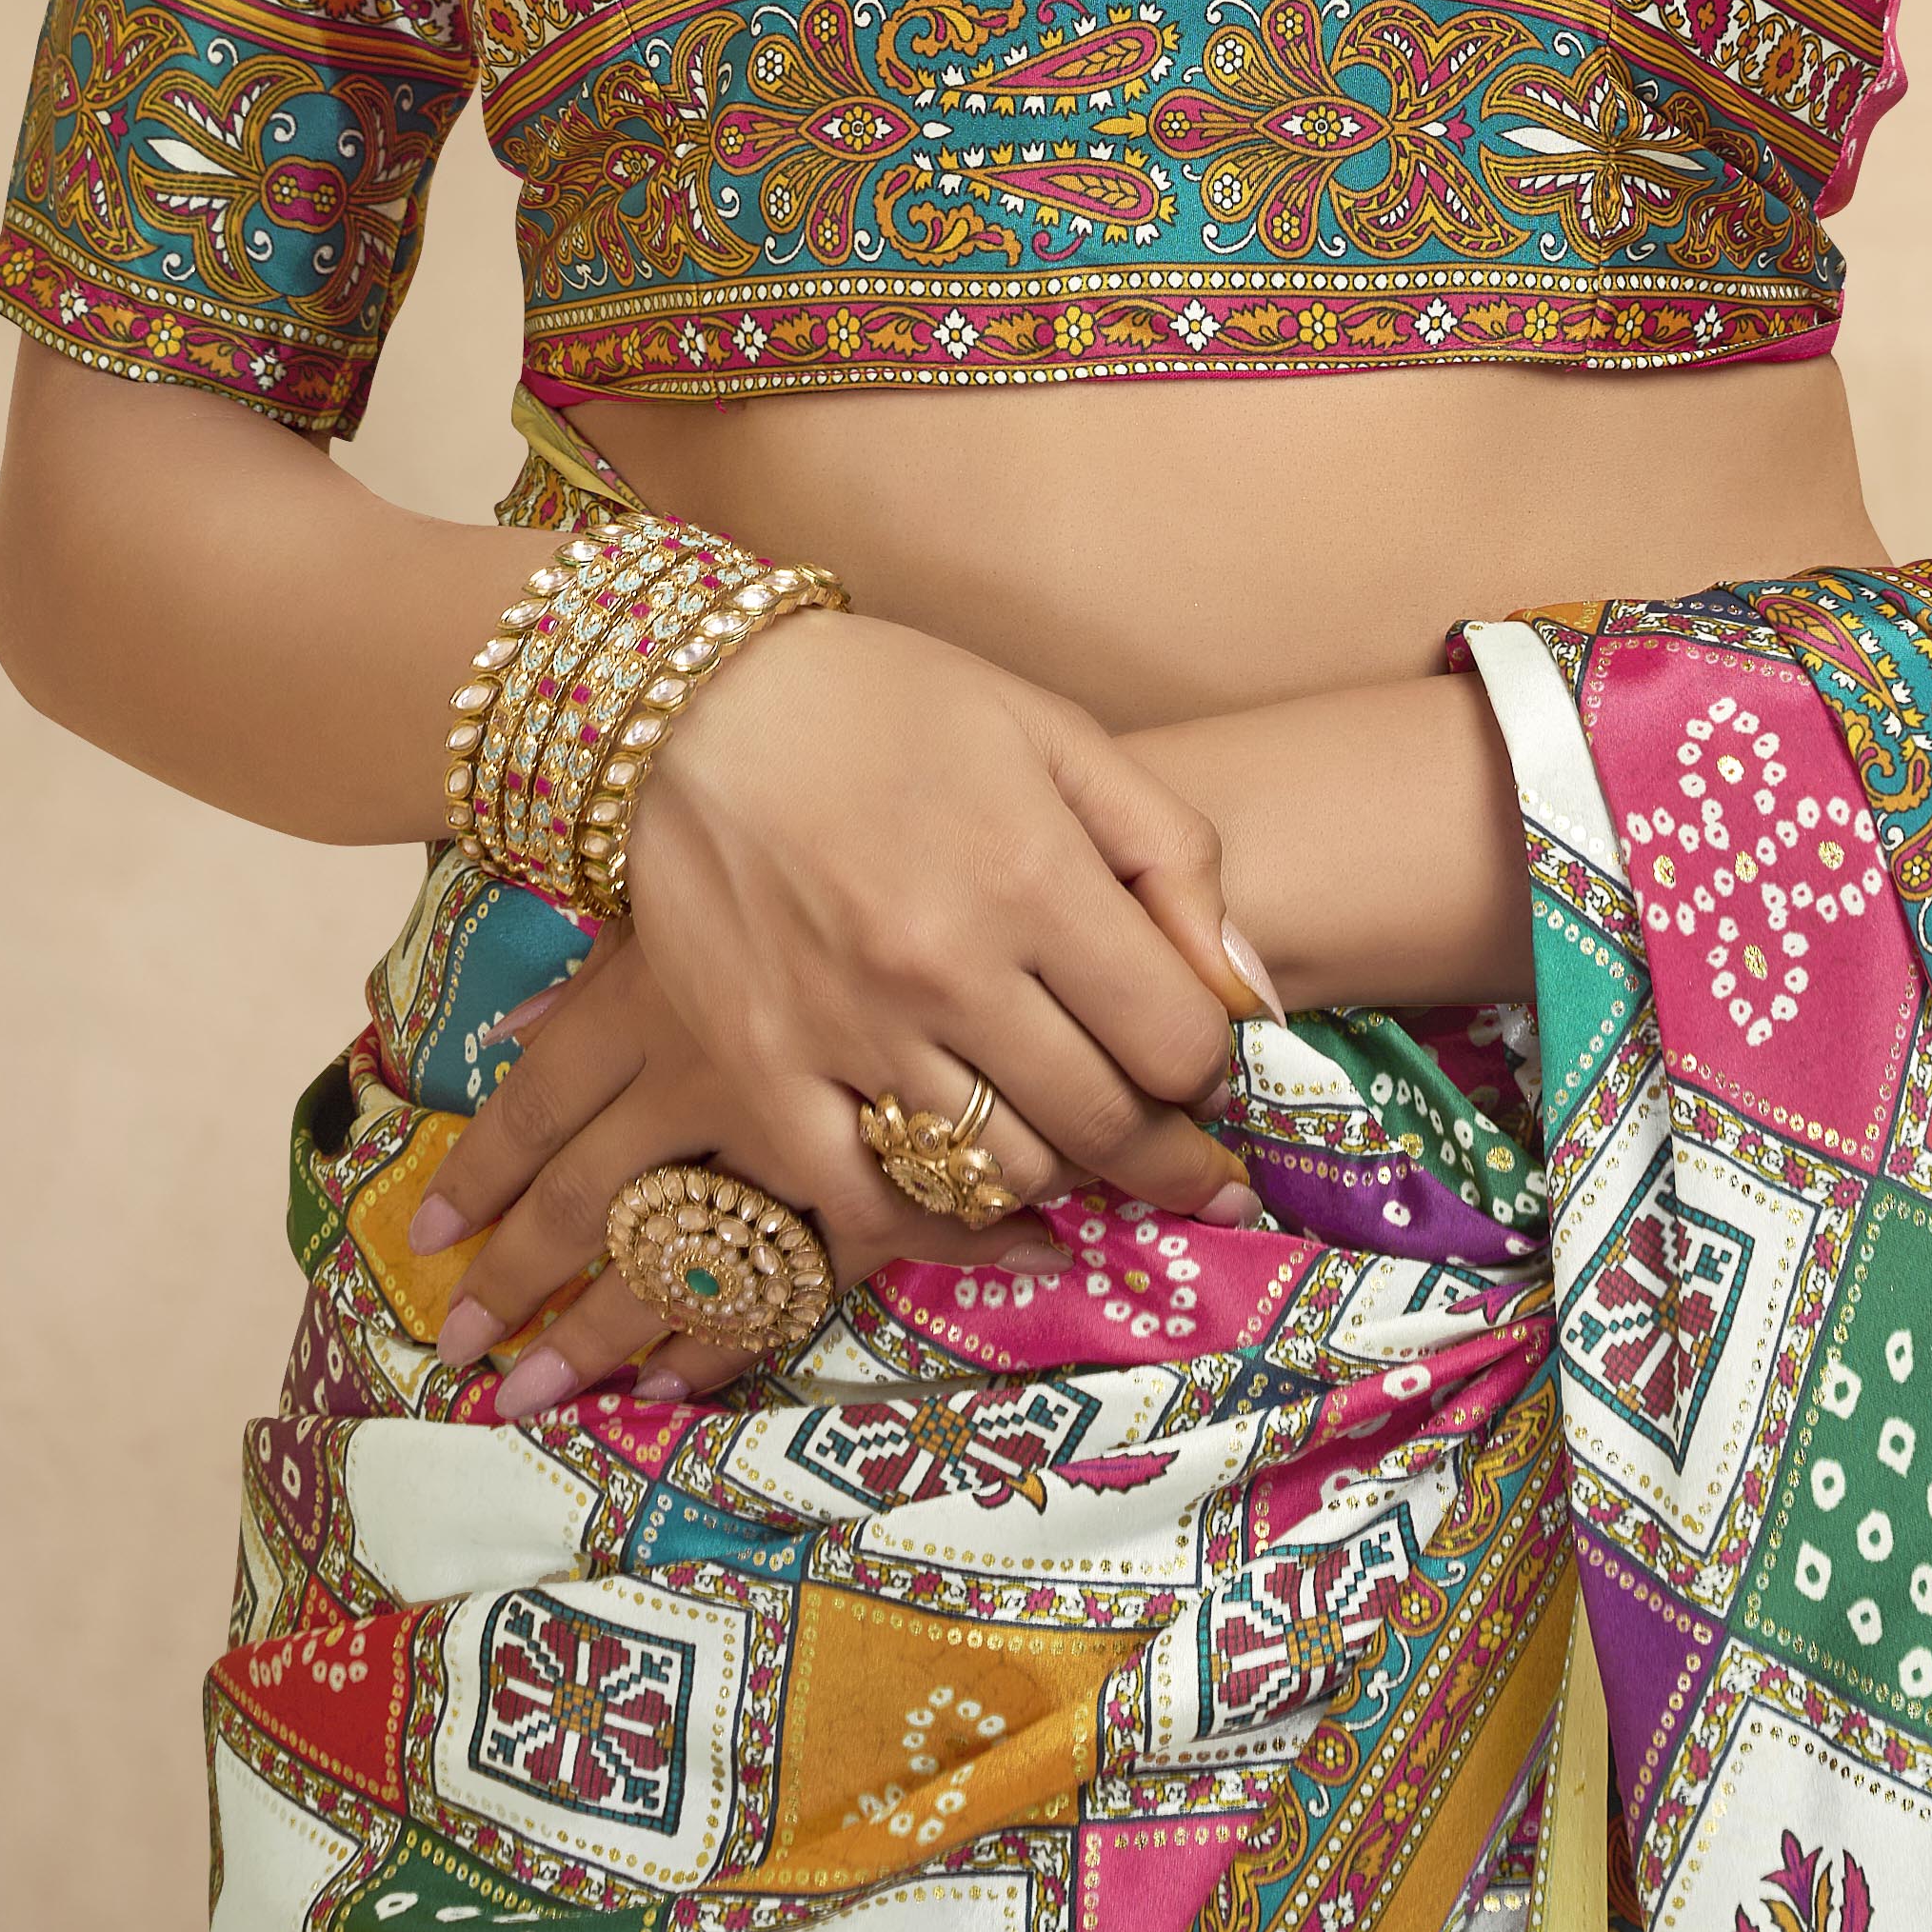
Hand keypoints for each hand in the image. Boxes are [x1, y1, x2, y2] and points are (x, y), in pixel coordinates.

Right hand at [405, 607, 1262, 1398]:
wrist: (685, 705)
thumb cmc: (885, 702)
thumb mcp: (1053, 732)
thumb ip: (1169, 854)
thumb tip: (1245, 994)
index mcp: (1028, 872)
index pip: (1175, 1041)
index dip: (1208, 1067)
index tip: (1200, 1063)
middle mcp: (944, 967)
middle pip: (1101, 1124)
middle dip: (1163, 1155)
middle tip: (1185, 1161)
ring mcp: (846, 1032)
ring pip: (1000, 1175)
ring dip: (1061, 1178)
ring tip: (1078, 1151)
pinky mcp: (761, 1076)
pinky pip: (872, 1208)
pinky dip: (943, 1229)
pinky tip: (991, 1214)